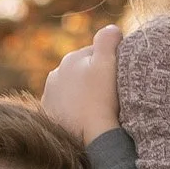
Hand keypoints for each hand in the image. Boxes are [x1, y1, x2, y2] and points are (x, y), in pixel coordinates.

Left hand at [41, 28, 121, 146]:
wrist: (90, 139)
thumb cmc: (102, 100)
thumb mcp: (108, 64)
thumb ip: (108, 40)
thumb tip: (111, 28)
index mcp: (70, 59)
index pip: (96, 53)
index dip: (112, 64)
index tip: (120, 78)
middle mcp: (56, 74)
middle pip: (82, 72)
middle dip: (95, 79)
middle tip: (111, 95)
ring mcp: (50, 96)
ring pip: (73, 89)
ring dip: (84, 94)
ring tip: (98, 108)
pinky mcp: (49, 115)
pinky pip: (66, 107)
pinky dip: (75, 110)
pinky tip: (86, 118)